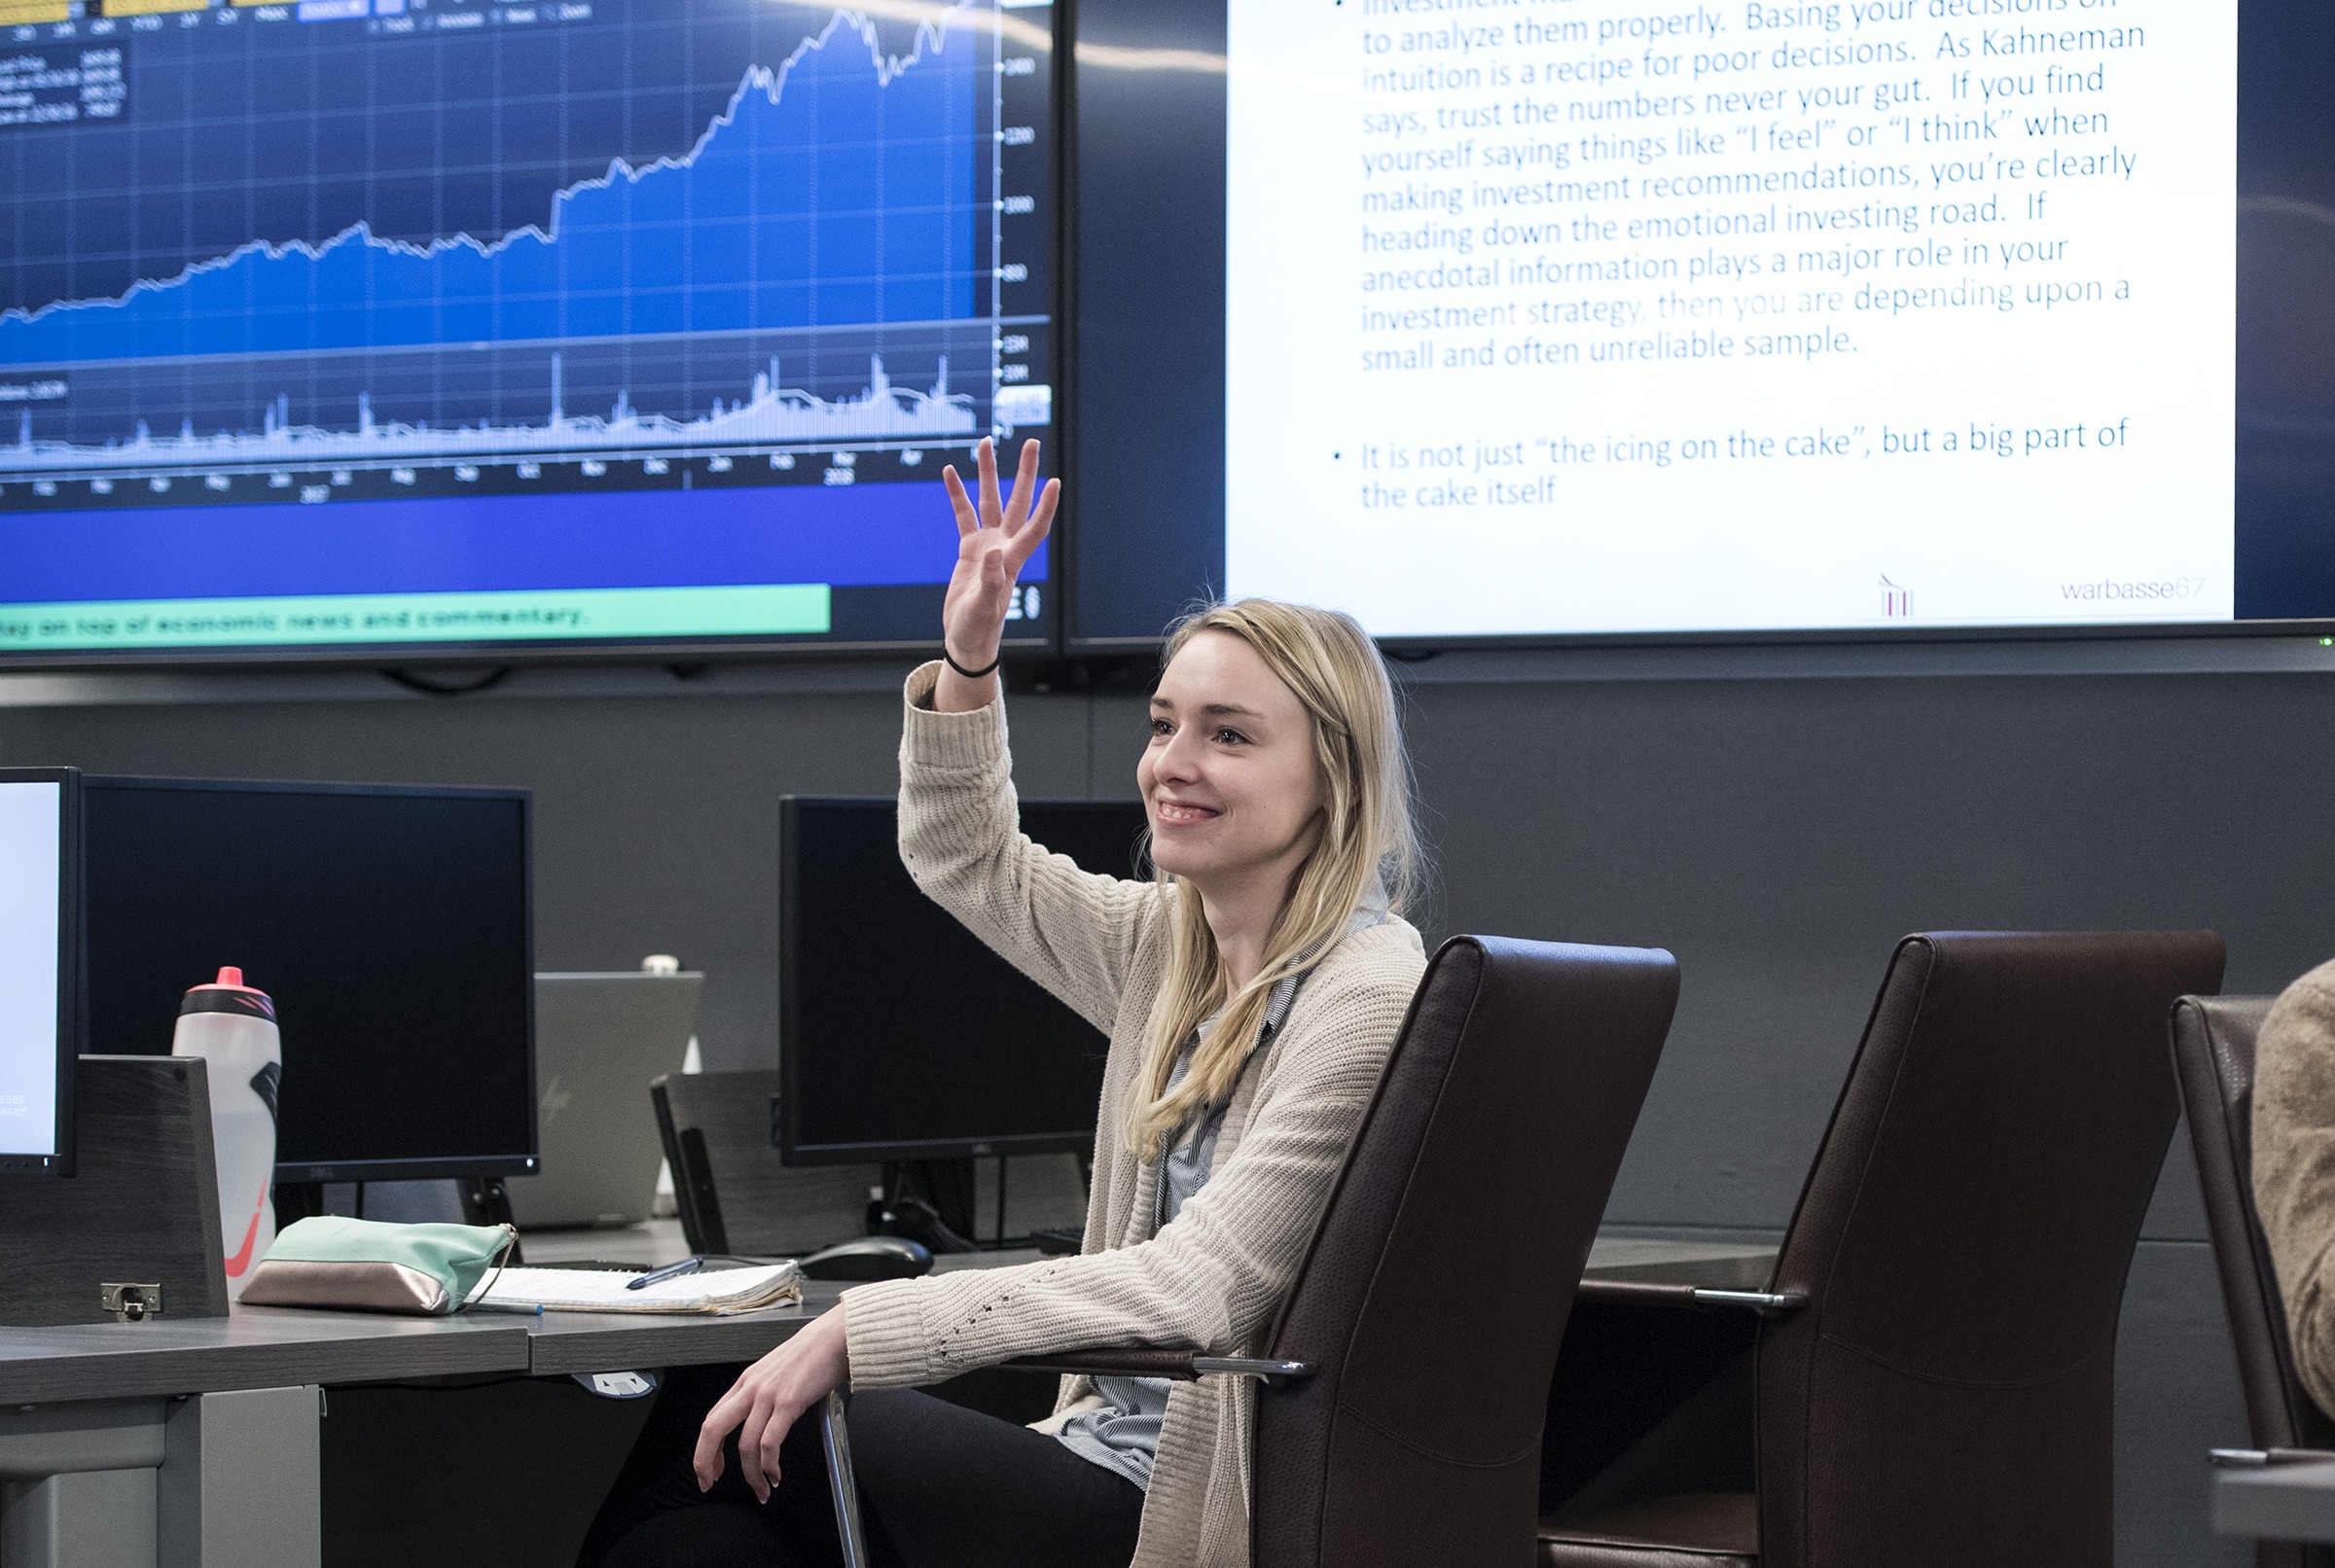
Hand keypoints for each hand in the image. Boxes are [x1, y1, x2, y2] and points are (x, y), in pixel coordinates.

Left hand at [693, 1308, 849, 1502]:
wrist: (834, 1336)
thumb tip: (760, 1422)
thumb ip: (763, 1394)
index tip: (710, 1469)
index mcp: (745, 1382)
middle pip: (713, 1430)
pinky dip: (769, 1466)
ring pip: (745, 1445)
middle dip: (705, 1462)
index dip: (705, 1450)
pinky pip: (770, 1443)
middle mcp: (751, 1388)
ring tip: (762, 1490)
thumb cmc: (812, 1354)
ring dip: (751, 1475)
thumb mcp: (775, 1373)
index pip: (712, 1420)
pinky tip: (776, 1474)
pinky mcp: (789, 1402)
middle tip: (709, 1484)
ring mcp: (768, 1395)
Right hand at [935, 437, 1056, 712]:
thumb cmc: (977, 628)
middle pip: (1017, 502)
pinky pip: (964, 514)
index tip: (1054, 481)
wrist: (966, 638)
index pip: (1034, 527)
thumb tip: (992, 552)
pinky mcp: (969, 549)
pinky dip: (958, 494)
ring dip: (989, 473)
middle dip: (1024, 472)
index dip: (1045, 506)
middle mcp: (1004, 546)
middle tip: (1032, 443)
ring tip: (986, 443)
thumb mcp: (982, 608)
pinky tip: (952, 471)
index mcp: (1012, 560)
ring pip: (990, 500)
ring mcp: (987, 545)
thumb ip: (990, 581)